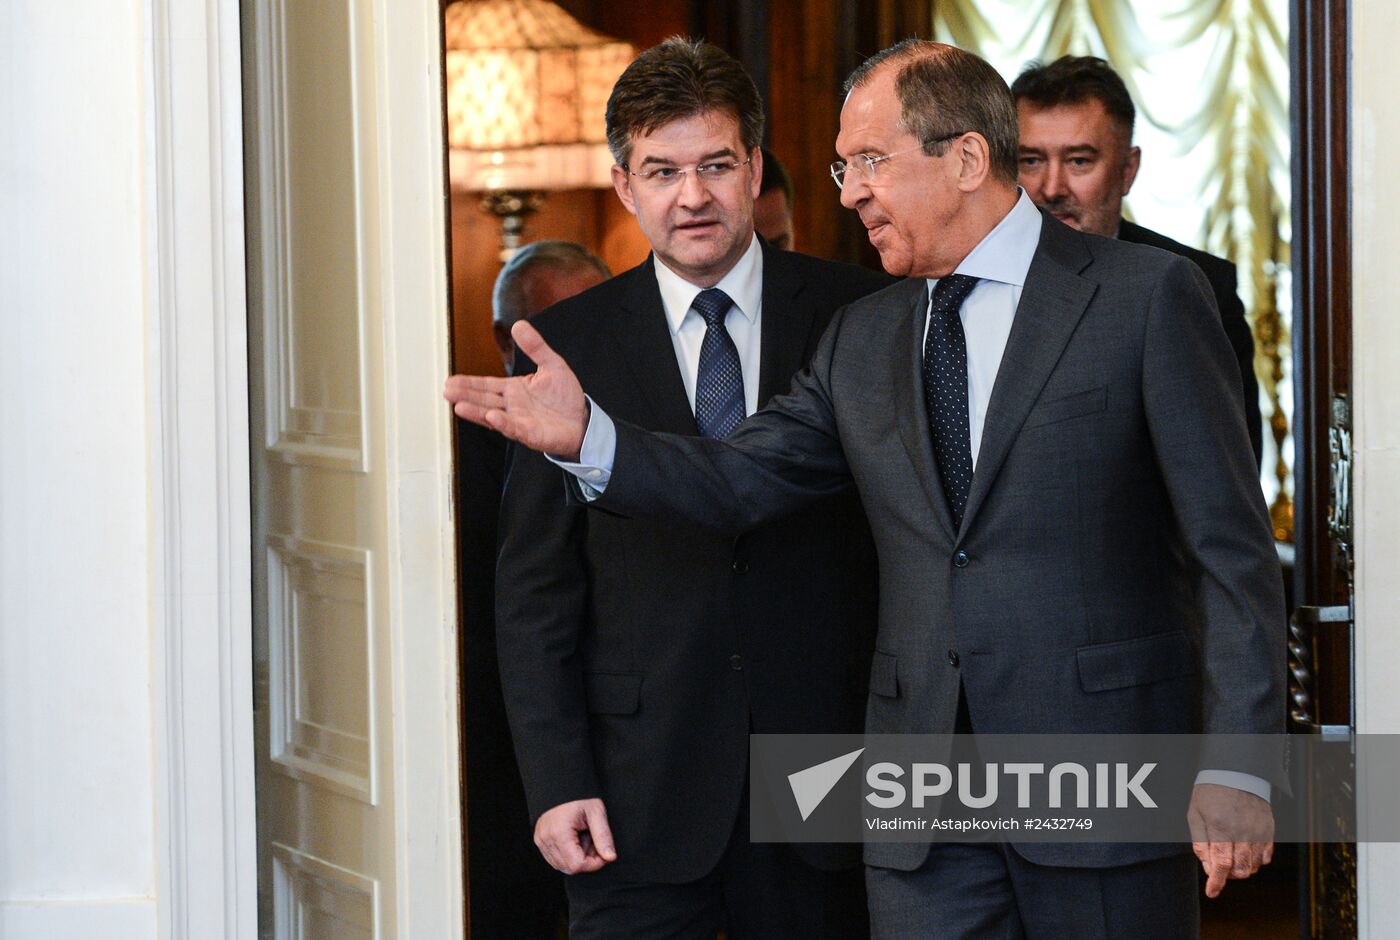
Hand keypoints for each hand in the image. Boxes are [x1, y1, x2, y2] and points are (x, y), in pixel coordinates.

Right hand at [443, 321, 587, 459]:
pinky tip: (491, 416)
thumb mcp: (552, 364)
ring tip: (458, 405)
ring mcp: (519, 420)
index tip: (451, 380)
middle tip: (447, 390)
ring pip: (492, 415)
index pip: (487, 385)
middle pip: (484, 399)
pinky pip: (513, 427)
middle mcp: (512, 406)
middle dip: (465, 395)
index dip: (469, 383)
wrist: (583, 421)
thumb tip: (519, 325)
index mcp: (514, 389)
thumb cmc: (566, 397)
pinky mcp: (530, 434)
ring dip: (475, 411)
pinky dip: (502, 423)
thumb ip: (535, 346)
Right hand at [533, 798, 616, 873]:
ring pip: (562, 865)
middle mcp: (546, 839)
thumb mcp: (596, 812)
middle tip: (593, 840)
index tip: (603, 852)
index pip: (577, 865)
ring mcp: (540, 841)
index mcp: (559, 833)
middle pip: (569, 868)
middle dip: (586, 860)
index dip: (594, 863)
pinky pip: (555, 859)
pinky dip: (567, 854)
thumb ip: (603, 837)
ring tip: (583, 837)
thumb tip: (610, 858)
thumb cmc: (579, 796)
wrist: (561, 784)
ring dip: (577, 857)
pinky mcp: (539, 841)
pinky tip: (574, 839)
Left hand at [1187, 783, 1274, 897]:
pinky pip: (1266, 856)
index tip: (1211, 892)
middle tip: (1219, 866)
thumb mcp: (1195, 813)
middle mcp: (1243, 831)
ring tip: (1230, 855)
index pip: (1222, 864)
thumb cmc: (1210, 791)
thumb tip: (1208, 868)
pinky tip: (1245, 851)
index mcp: (1221, 827)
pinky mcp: (1269, 829)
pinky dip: (1255, 861)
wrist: (1235, 770)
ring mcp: (1259, 831)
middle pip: (1240, 870)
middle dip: (1228, 875)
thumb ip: (1200, 843)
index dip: (1216, 882)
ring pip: (1254, 866)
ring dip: (1241, 868)